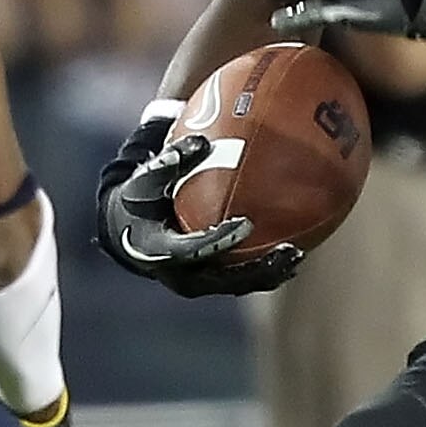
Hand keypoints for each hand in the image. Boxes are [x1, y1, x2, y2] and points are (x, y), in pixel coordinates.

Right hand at [94, 123, 301, 296]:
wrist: (127, 230)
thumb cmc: (139, 199)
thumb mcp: (146, 178)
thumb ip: (171, 160)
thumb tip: (201, 142)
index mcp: (162, 252)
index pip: (193, 250)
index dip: (219, 240)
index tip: (246, 224)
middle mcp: (181, 276)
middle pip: (225, 280)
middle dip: (259, 270)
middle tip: (290, 251)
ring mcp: (197, 282)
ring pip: (236, 285)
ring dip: (268, 274)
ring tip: (298, 257)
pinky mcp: (208, 281)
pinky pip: (239, 278)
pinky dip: (263, 269)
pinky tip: (291, 254)